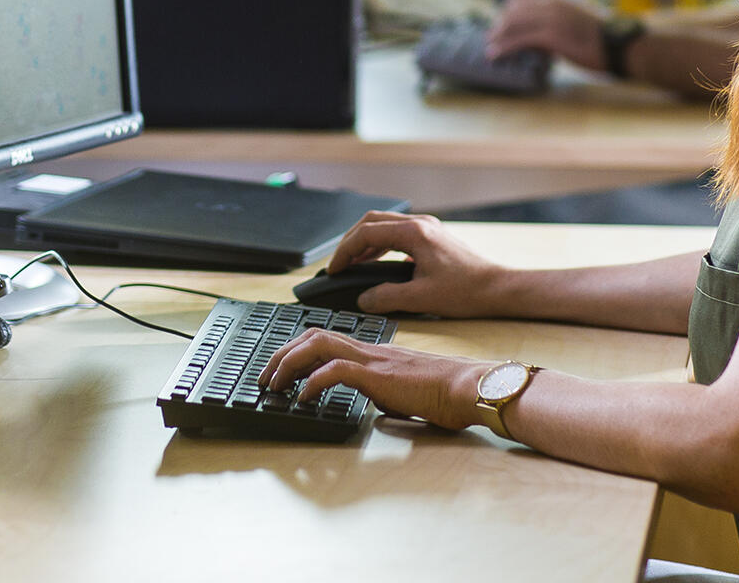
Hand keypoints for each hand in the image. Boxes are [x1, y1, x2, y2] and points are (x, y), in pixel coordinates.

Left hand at [257, 329, 489, 427]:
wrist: (472, 387)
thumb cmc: (449, 392)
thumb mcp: (406, 391)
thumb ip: (386, 391)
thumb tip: (376, 403)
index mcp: (375, 352)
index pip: (328, 339)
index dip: (299, 350)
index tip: (282, 368)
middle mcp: (370, 350)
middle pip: (314, 336)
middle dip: (283, 354)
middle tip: (266, 376)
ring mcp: (374, 359)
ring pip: (319, 345)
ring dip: (289, 363)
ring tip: (274, 384)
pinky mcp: (379, 375)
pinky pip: (337, 370)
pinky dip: (313, 382)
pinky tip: (303, 398)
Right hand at [327, 211, 510, 317]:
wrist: (498, 289)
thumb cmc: (467, 291)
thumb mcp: (421, 299)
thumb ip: (386, 298)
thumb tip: (363, 300)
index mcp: (415, 233)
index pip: (366, 234)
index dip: (344, 252)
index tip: (333, 270)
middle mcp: (420, 224)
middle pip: (371, 222)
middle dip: (350, 242)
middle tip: (337, 264)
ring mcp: (427, 228)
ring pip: (384, 225)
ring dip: (364, 243)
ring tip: (351, 264)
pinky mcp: (432, 237)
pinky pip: (396, 234)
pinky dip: (379, 245)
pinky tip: (374, 264)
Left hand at [487, 0, 606, 67]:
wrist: (621, 45)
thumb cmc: (604, 38)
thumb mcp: (577, 21)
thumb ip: (559, 22)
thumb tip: (545, 37)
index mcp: (556, 0)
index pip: (520, 1)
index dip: (507, 14)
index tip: (500, 27)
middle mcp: (551, 5)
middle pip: (512, 11)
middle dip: (499, 26)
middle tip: (491, 39)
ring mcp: (551, 19)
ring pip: (513, 24)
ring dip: (497, 37)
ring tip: (489, 48)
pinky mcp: (551, 36)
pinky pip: (520, 40)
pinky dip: (504, 48)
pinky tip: (495, 55)